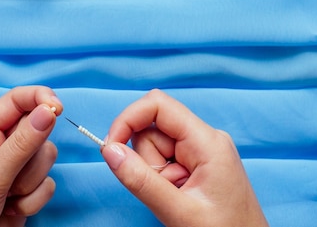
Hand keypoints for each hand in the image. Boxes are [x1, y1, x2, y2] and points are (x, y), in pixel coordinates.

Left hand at [0, 85, 62, 226]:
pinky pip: (47, 185)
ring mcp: (14, 169)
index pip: (15, 101)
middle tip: (9, 177)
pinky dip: (33, 201)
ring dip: (30, 184)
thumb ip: (21, 145)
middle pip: (38, 131)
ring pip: (46, 160)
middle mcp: (0, 147)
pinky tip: (11, 211)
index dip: (38, 98)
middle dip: (30, 159)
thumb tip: (48, 111)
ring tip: (5, 199)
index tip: (58, 108)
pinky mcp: (25, 190)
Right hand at [101, 89, 268, 226]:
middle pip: (153, 129)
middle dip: (146, 160)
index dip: (128, 118)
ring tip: (175, 199)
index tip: (111, 147)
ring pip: (154, 146)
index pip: (158, 105)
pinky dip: (160, 179)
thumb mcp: (178, 212)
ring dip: (153, 173)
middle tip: (165, 192)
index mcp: (208, 142)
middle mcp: (205, 139)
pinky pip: (163, 160)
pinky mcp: (197, 164)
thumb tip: (109, 150)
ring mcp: (202, 151)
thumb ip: (141, 181)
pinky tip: (178, 197)